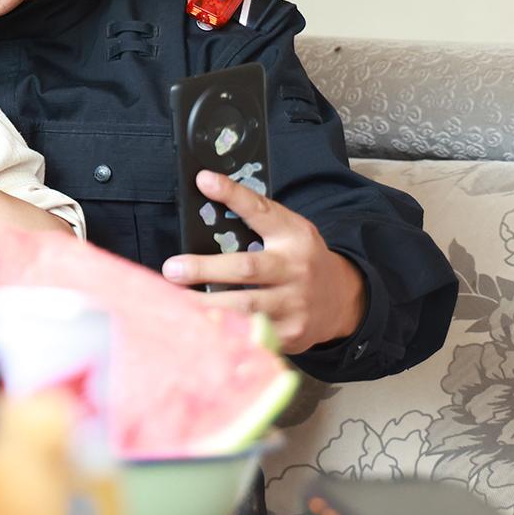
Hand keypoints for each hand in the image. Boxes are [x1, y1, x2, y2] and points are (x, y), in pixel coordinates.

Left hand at [160, 170, 367, 353]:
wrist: (341, 300)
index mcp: (293, 236)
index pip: (262, 211)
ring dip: (205, 305)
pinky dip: (221, 331)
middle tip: (172, 269)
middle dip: (205, 268)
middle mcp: (295, 269)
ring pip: (244, 307)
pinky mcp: (289, 334)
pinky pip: (250, 333)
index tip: (204, 180)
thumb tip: (205, 198)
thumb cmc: (299, 261)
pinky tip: (197, 329)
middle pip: (246, 268)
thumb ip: (255, 221)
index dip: (233, 194)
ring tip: (174, 301)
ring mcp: (294, 305)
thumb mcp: (288, 232)